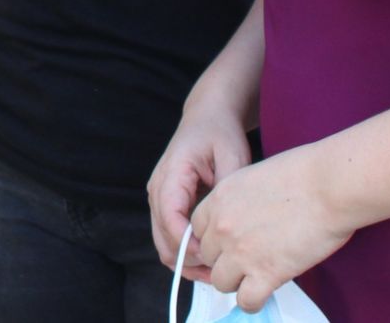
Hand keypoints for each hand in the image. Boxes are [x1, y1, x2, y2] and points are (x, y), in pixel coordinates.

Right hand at [149, 96, 252, 276]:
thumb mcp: (232, 155)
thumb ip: (227, 189)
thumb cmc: (219, 133)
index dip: (190, 244)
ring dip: (187, 263)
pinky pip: (170, 239)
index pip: (170, 218)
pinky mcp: (165, 206)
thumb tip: (224, 225)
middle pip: (163, 239)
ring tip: (218, 272)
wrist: (207, 118)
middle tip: (222, 272)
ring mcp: (158, 199)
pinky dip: (186, 254)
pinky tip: (210, 260)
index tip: (215, 256)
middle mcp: (158, 189)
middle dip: (190, 261)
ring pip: (163, 245)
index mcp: (171, 174)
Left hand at [186, 147, 353, 311]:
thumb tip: (243, 219)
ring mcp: (241, 252)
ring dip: (237, 281)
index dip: (214, 238)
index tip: (228, 242)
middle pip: (207, 256)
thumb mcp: (255, 177)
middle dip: (225, 259)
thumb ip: (239, 201)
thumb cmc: (304, 175)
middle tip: (247, 257)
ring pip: (221, 282)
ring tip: (256, 276)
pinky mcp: (265, 273)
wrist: (328, 186)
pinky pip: (246, 301)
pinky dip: (254, 301)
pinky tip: (265, 291)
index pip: (196, 229)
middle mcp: (223, 226)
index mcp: (219, 199)